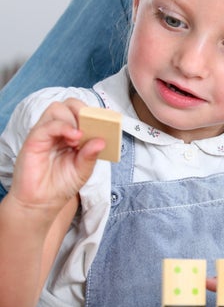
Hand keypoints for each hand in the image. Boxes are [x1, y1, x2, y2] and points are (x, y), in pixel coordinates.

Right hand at [9, 98, 105, 214]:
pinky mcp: (34, 139)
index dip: (96, 114)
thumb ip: (91, 155)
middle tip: (93, 126)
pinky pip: (48, 124)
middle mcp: (60, 130)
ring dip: (74, 119)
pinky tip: (74, 138)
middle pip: (71, 104)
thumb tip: (101, 140)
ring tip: (80, 138)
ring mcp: (46, 133)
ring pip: (58, 108)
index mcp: (74, 134)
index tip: (107, 123)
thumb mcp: (83, 170)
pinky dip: (63, 127)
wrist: (41, 202)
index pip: (84, 112)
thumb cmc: (62, 184)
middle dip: (85, 111)